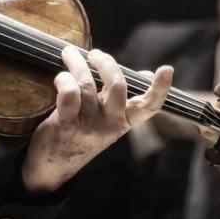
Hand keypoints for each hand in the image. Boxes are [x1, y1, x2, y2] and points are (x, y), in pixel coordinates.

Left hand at [21, 47, 172, 191]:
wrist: (53, 164)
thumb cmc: (82, 132)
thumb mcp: (108, 119)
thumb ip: (125, 97)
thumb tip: (146, 74)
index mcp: (124, 120)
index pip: (148, 107)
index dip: (159, 89)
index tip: (166, 70)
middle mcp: (110, 123)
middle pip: (117, 86)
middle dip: (106, 63)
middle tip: (95, 54)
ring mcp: (89, 125)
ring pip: (87, 84)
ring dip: (77, 63)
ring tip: (69, 54)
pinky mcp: (66, 125)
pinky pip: (69, 95)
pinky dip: (64, 79)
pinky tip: (61, 76)